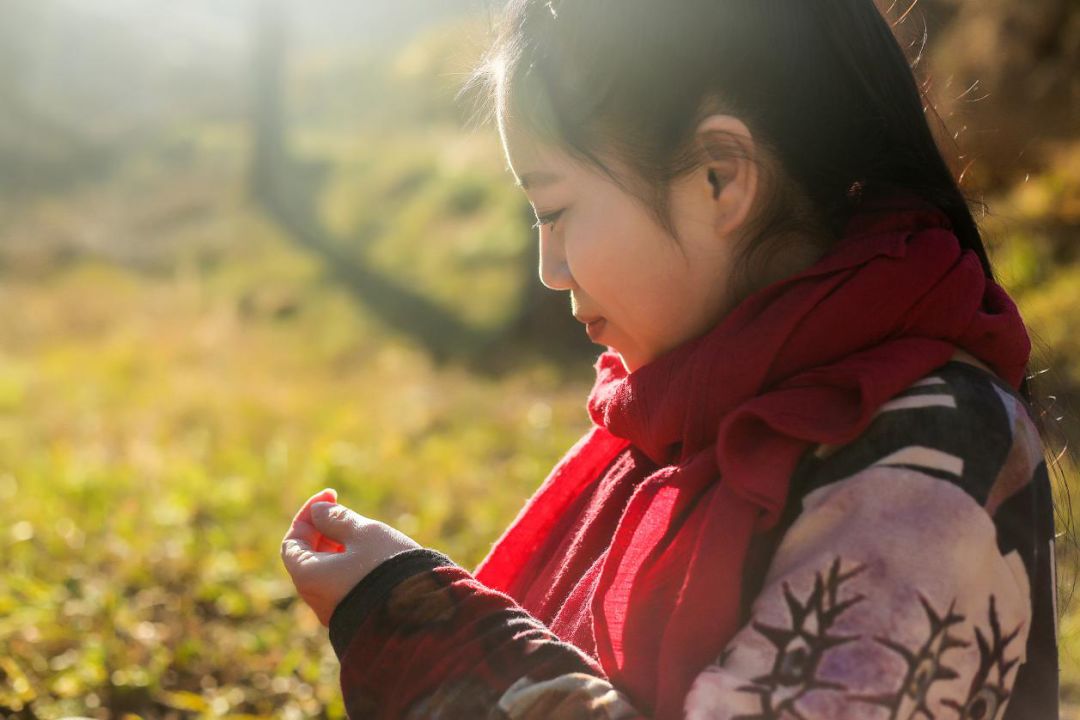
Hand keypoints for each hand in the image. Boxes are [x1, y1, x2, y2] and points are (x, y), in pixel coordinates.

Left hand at [281, 488, 421, 625]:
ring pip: (327, 571)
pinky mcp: (356, 616)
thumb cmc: (388, 567)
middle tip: (346, 511)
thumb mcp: (364, 534)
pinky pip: (343, 585)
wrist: (423, 613)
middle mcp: (317, 598)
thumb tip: (318, 512)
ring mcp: (336, 610)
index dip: (308, 514)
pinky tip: (372, 554)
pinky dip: (349, 564)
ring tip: (364, 532)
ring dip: (338, 546)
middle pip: (308, 557)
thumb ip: (338, 519)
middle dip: (323, 530)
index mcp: (310, 577)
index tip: (330, 495)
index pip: (293, 541)